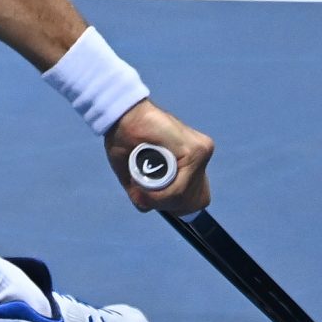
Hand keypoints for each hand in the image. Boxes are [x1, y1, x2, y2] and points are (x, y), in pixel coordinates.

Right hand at [103, 100, 213, 214]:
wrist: (120, 115)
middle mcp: (201, 155)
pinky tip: (148, 178)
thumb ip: (144, 193)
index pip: (198, 198)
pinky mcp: (196, 151)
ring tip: (142, 180)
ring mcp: (201, 152)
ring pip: (185, 197)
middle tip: (147, 193)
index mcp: (191, 160)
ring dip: (160, 198)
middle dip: (169, 204)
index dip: (176, 205)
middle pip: (196, 201)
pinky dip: (161, 192)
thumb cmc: (124, 139)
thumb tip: (147, 206)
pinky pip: (180, 189)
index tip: (155, 199)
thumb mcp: (134, 175)